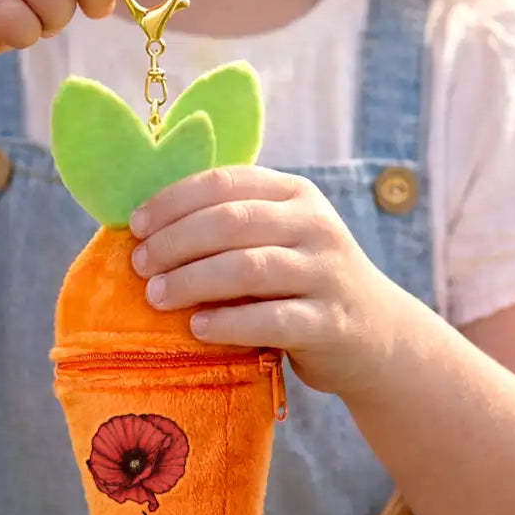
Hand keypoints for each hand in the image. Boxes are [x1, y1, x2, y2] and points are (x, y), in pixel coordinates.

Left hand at [128, 166, 399, 396]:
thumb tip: (148, 230)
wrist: (378, 334)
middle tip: (140, 266)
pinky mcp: (329, 322)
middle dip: (175, 242)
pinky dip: (228, 323)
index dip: (173, 201)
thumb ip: (234, 226)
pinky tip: (197, 328)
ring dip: (192, 280)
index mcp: (296, 194)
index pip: (226, 181)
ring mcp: (325, 273)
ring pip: (248, 268)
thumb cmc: (306, 283)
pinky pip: (271, 320)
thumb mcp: (282, 238)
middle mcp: (315, 226)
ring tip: (156, 296)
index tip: (135, 227)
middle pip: (231, 221)